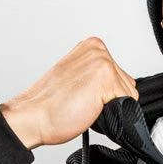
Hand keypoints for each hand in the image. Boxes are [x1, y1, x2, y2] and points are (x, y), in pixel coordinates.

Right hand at [0, 36, 139, 149]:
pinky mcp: (106, 78)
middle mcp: (98, 50)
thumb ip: (100, 78)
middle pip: (127, 86)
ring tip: (84, 104)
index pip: (122, 78)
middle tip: (83, 102)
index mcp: (93, 47)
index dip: (108, 95)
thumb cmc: (51, 104)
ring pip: (128, 96)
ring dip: (109, 107)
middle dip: (110, 100)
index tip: (86, 96)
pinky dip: (110, 114)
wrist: (34, 116)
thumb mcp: (80, 80)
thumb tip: (120, 91)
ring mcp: (102, 62)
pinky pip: (126, 106)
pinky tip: (88, 108)